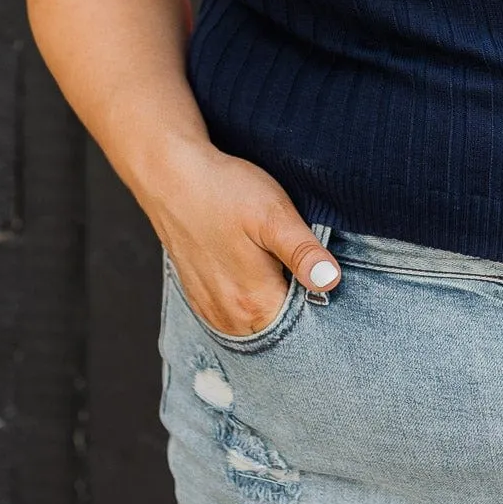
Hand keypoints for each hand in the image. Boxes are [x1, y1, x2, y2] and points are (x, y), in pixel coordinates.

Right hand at [140, 140, 341, 334]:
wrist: (172, 177)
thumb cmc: (225, 192)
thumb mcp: (274, 215)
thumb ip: (303, 253)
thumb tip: (330, 282)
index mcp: (254, 304)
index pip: (303, 327)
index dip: (320, 304)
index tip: (323, 278)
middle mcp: (230, 318)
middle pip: (280, 327)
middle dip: (297, 306)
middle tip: (301, 266)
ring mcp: (211, 309)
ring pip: (257, 323)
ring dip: (273, 303)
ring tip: (277, 266)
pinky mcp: (199, 296)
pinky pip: (234, 314)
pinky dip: (249, 301)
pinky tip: (254, 272)